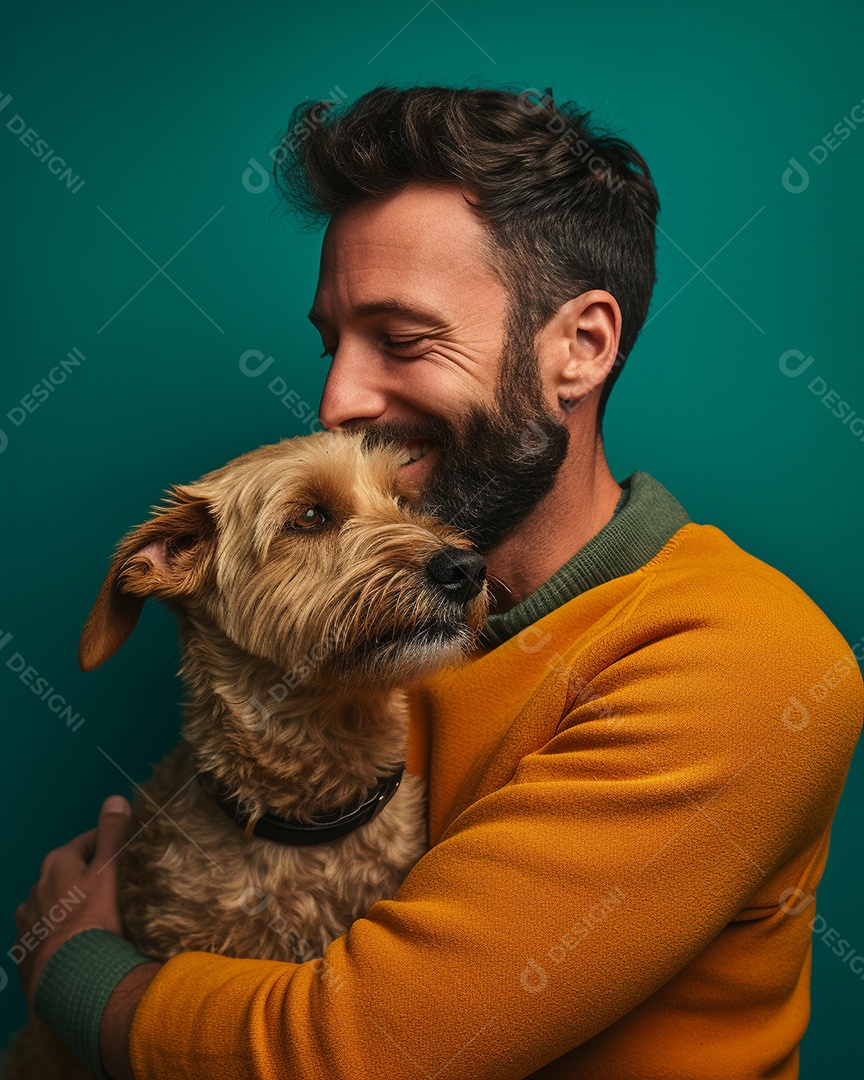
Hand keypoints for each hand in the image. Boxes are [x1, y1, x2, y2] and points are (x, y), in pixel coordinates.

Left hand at [13, 795, 131, 1007]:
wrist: (73, 978)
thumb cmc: (96, 917)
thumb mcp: (110, 869)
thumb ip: (113, 833)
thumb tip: (114, 799)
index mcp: (56, 865)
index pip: (85, 842)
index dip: (107, 845)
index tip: (126, 855)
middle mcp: (35, 890)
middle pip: (66, 875)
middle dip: (86, 878)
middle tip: (114, 889)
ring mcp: (27, 924)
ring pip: (51, 906)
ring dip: (68, 908)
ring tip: (93, 921)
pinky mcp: (25, 954)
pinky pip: (44, 936)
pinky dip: (58, 937)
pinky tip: (75, 948)